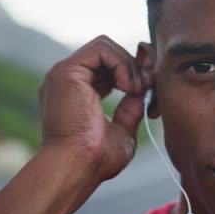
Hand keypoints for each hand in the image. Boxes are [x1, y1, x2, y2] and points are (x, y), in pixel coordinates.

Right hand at [40, 35, 149, 185]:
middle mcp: (69, 80)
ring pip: (105, 46)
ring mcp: (65, 74)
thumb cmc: (97, 160)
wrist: (77, 167)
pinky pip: (101, 49)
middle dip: (135, 65)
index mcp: (78, 93)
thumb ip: (131, 108)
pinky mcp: (66, 71)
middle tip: (148, 87)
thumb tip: (142, 90)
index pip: (108, 67)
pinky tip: (128, 87)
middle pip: (108, 52)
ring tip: (136, 90)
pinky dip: (121, 64)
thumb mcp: (123, 130)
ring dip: (130, 65)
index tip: (149, 87)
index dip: (133, 71)